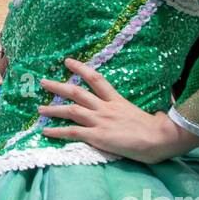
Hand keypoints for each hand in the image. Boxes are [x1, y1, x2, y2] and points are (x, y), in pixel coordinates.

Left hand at [38, 58, 198, 163]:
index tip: (68, 62)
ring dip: (53, 109)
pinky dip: (58, 131)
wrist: (159, 138)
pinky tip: (46, 131)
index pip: (96, 79)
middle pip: (77, 93)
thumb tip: (138, 111)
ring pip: (71, 111)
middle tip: (43, 82)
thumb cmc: (156, 128)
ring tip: (39, 109)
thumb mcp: (141, 112)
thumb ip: (131, 110)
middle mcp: (105, 108)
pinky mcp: (98, 136)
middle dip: (59, 87)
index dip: (81, 69)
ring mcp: (100, 121)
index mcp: (116, 100)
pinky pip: (73, 132)